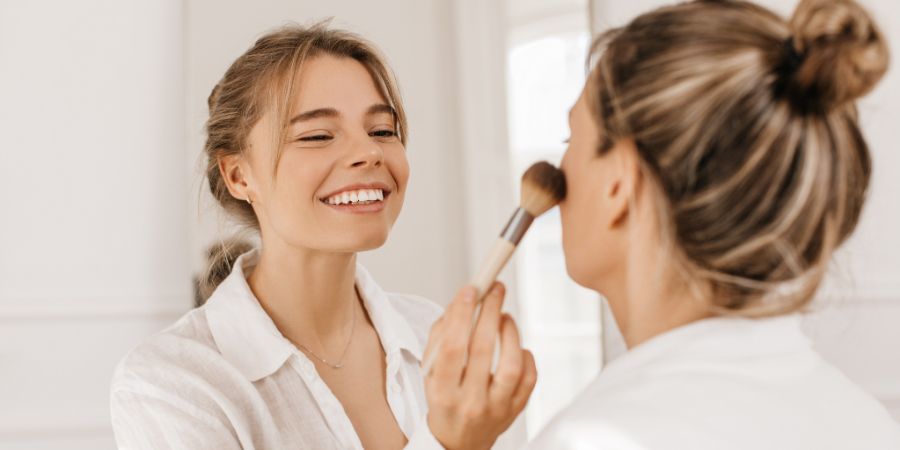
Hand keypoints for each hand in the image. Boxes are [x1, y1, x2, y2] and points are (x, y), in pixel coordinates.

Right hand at [423, 282, 536, 449]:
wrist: (459, 442)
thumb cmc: (444, 400)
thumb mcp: (431, 372)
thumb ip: (440, 336)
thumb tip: (460, 303)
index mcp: (443, 393)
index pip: (453, 348)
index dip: (462, 315)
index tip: (470, 290)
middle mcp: (471, 402)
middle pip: (483, 349)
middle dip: (490, 311)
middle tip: (494, 289)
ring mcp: (497, 409)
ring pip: (512, 365)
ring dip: (510, 332)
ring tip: (505, 317)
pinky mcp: (516, 410)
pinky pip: (530, 377)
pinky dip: (526, 354)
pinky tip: (515, 346)